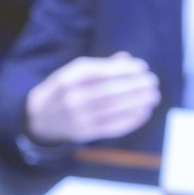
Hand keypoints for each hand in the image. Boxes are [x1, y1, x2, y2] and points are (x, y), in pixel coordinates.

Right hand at [25, 52, 160, 143]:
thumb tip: (128, 61)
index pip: (101, 72)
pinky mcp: (85, 133)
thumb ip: (101, 67)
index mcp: (68, 79)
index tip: (143, 67)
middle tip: (153, 82)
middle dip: (135, 86)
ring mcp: (78, 118)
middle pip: (109, 91)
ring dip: (137, 103)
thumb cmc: (64, 90)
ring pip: (113, 109)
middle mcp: (71, 99)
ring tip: (153, 97)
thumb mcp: (74, 73)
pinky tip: (143, 113)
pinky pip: (111, 127)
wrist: (40, 118)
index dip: (124, 70)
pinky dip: (130, 120)